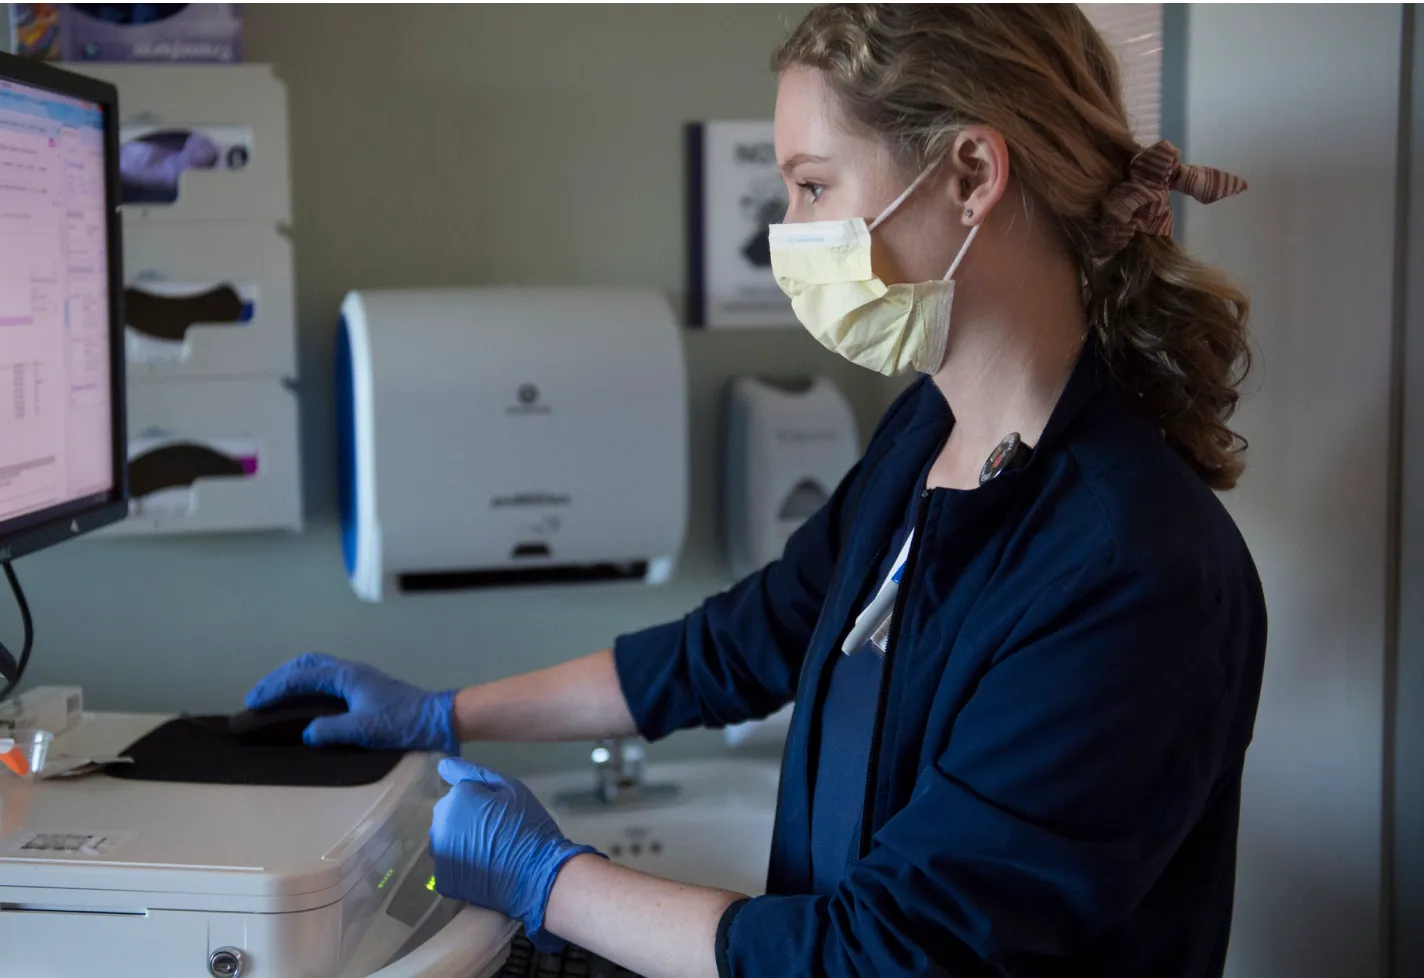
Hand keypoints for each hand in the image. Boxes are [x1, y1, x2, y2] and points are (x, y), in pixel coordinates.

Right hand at [244, 653, 458, 754]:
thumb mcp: (366, 729)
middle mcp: (350, 671)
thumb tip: (306, 732)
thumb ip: (333, 730)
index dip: (274, 688)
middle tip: (258, 697)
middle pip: (306, 664)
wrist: (436, 718)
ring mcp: (358, 677)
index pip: (301, 676)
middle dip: (279, 677)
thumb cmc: (404, 722)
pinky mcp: (364, 687)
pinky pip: (327, 678)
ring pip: (317, 668)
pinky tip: (305, 702)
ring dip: (293, 678)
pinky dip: (307, 685)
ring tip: (274, 697)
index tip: (253, 702)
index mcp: (347, 676)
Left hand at [431, 757, 600, 950]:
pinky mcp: (443, 880)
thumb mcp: (509, 788)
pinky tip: (484, 869)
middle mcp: (439, 825)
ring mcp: (440, 855)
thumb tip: (443, 764)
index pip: (460, 792)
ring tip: (491, 852)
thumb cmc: (528, 825)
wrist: (538, 874)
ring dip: (462, 842)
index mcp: (455, 799)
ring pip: (447, 840)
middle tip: (498, 832)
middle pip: (450, 816)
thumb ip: (473, 773)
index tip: (501, 813)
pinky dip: (462, 866)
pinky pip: (449, 866)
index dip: (482, 802)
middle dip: (468, 820)